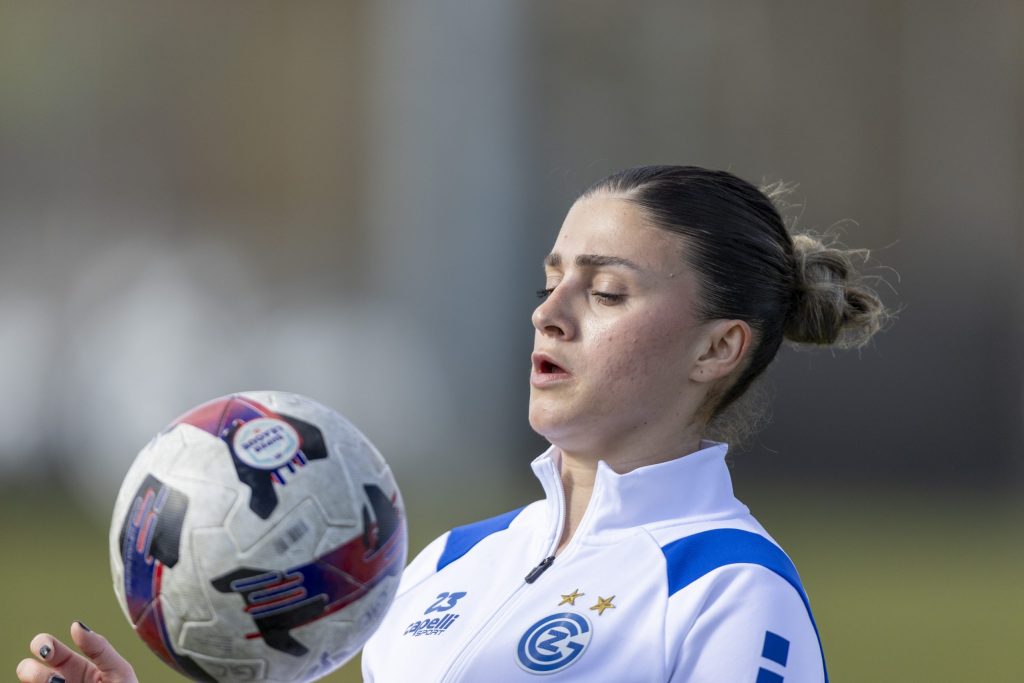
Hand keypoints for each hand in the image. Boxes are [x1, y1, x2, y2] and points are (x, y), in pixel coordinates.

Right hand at [16, 621, 136, 682]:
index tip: (48, 650)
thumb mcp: (119, 670)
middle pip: (28, 670)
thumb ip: (99, 648)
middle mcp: (59, 682)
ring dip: (38, 682)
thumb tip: (75, 625)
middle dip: (31, 670)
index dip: (43, 644)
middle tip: (51, 678)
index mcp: (74, 666)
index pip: (50, 649)